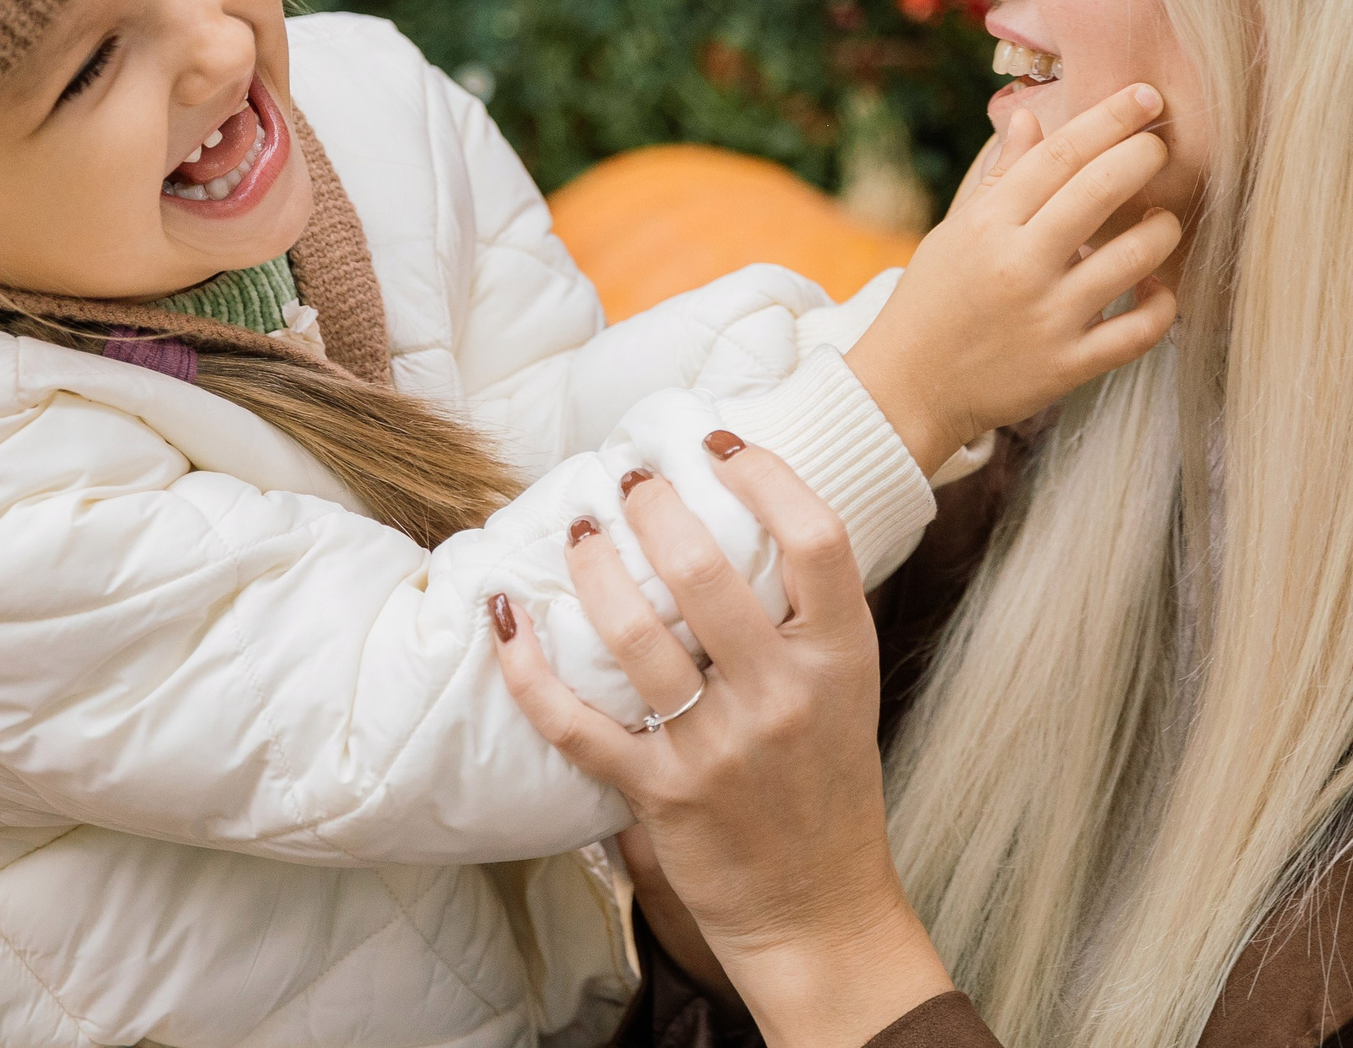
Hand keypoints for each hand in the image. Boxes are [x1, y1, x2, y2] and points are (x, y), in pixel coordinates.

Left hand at [493, 437, 953, 1047]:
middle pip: (706, 570)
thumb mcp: (847, 691)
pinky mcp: (662, 794)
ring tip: (576, 532)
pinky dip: (529, 670)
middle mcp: (783, 694)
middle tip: (627, 481)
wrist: (820, 911)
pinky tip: (505, 620)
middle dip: (652, 508)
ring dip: (592, 568)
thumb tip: (742, 523)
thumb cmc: (828, 788)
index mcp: (840, 658)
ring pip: (634, 635)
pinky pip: (577, 723)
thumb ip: (805, 619)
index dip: (765, 474)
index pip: (815, 537)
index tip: (718, 441)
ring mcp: (719, 746)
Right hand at [848, 84, 1179, 471]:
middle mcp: (1019, 265)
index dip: (1110, 118)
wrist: (908, 389)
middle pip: (1101, 190)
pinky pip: (1140, 330)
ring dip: (1162, 228)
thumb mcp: (955, 230)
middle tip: (1160, 147)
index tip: (1144, 96)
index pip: (1060, 153)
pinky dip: (1163, 303)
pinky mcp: (1069, 366)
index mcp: (988, 224)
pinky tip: (1157, 287)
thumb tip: (1032, 117)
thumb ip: (999, 175)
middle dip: (1145, 156)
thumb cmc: (934, 299)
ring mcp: (1048, 318)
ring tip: (1162, 221)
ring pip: (1134, 256)